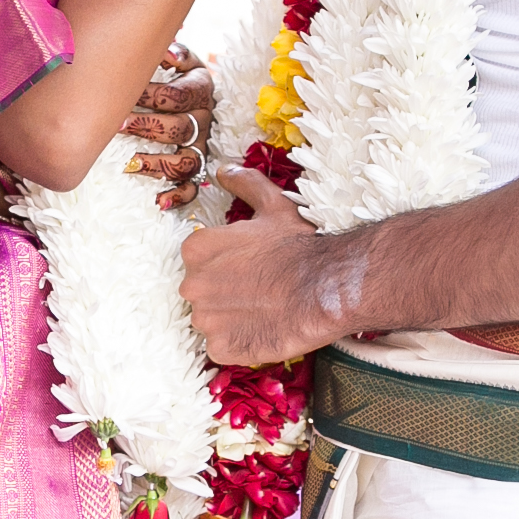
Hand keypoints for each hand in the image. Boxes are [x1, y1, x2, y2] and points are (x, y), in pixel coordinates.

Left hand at [120, 48, 213, 210]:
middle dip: (147, 126)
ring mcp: (201, 146)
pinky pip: (192, 188)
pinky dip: (177, 196)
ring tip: (131, 163)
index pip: (179, 95)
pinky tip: (157, 201)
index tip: (125, 95)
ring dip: (157, 163)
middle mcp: (204, 118)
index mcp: (200, 87)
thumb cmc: (165, 70)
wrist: (180, 87)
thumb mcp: (173, 54)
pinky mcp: (196, 169)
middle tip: (119, 124)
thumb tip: (167, 53)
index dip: (153, 96)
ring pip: (186, 160)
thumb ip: (170, 50)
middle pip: (180, 128)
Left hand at [181, 167, 351, 362]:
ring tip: (264, 310)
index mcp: (196, 249)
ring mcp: (205, 319)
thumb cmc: (300, 246)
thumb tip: (224, 171)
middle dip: (226, 292)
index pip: (201, 261)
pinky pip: (222, 348)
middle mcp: (192, 284)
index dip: (228, 265)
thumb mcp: (273, 205)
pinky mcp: (222, 348)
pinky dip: (239, 342)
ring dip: (232, 318)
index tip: (251, 267)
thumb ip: (245, 184)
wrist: (326, 287)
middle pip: (203, 292)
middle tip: (259, 290)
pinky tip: (263, 328)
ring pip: (211, 321)